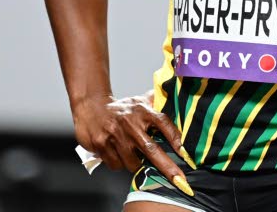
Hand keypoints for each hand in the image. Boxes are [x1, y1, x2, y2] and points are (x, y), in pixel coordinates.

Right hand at [72, 92, 194, 194]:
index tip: (185, 152)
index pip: (163, 123)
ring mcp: (116, 136)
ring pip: (133, 163)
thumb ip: (157, 101)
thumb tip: (176, 97)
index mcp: (143, 111)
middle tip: (179, 179)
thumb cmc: (120, 107)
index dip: (175, 138)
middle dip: (167, 167)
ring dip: (135, 163)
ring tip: (132, 152)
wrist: (91, 106)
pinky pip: (116, 165)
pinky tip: (117, 152)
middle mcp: (130, 124)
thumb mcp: (140, 101)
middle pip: (152, 150)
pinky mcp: (102, 146)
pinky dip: (119, 163)